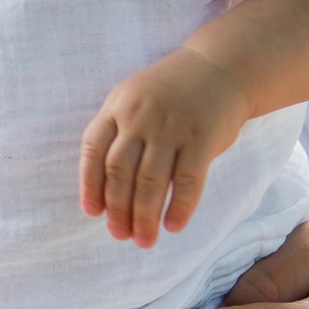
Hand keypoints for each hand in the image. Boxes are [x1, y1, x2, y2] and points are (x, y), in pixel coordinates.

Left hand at [80, 47, 250, 246]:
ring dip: (144, 216)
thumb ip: (118, 132)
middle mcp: (140, 118)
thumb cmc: (169, 92)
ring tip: (144, 240)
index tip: (93, 213)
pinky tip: (174, 225)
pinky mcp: (201, 138)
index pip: (93, 150)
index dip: (89, 185)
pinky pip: (188, 180)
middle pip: (120, 171)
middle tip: (120, 235)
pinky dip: (180, 206)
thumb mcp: (132, 98)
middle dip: (118, 209)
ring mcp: (170, 128)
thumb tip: (105, 188)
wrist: (218, 68)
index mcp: (117, 107)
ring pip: (150, 181)